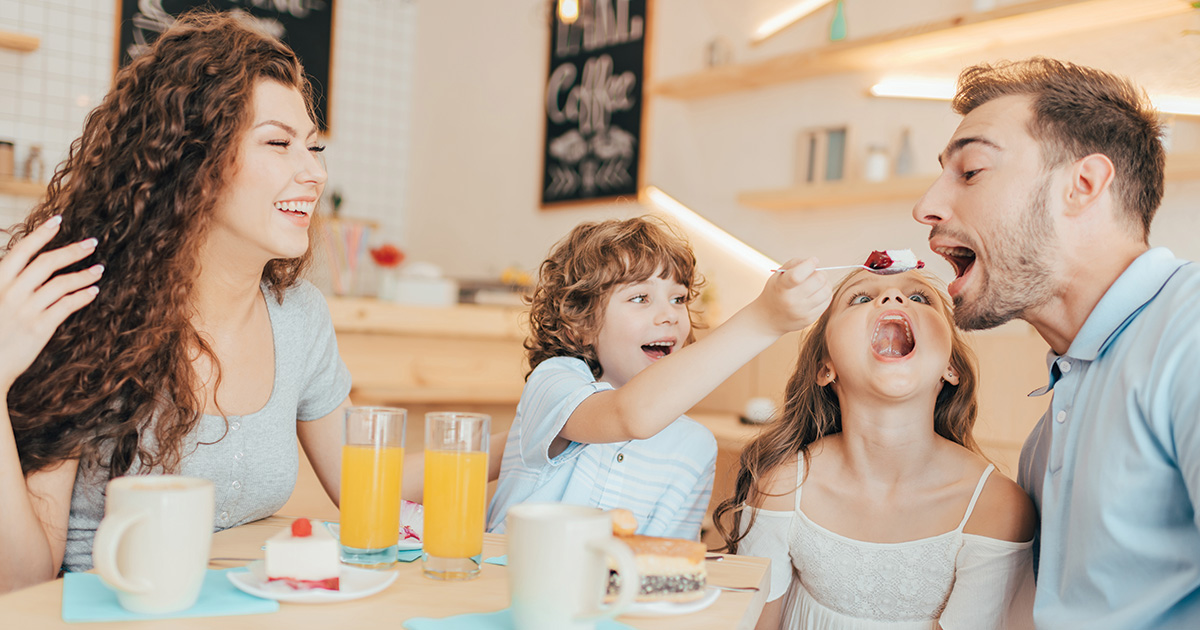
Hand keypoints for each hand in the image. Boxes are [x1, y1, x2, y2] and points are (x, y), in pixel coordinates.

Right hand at [0, 217, 101, 390]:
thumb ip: (10, 283)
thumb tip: (31, 268)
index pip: (21, 251)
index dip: (41, 234)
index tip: (58, 220)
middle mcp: (10, 293)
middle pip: (46, 263)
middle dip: (72, 250)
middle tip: (92, 242)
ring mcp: (25, 310)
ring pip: (61, 284)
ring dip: (84, 274)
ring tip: (99, 269)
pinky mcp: (39, 328)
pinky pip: (67, 306)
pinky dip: (82, 296)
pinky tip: (93, 291)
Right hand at [753, 257, 831, 335]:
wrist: (769, 319)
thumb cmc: (777, 291)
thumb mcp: (778, 275)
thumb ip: (795, 263)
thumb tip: (815, 262)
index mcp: (781, 287)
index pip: (797, 275)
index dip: (810, 264)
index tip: (813, 260)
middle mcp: (791, 301)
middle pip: (818, 280)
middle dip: (821, 272)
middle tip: (816, 272)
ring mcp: (802, 312)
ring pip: (826, 290)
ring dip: (825, 283)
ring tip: (817, 283)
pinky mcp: (810, 319)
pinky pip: (827, 301)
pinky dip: (825, 293)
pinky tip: (817, 293)